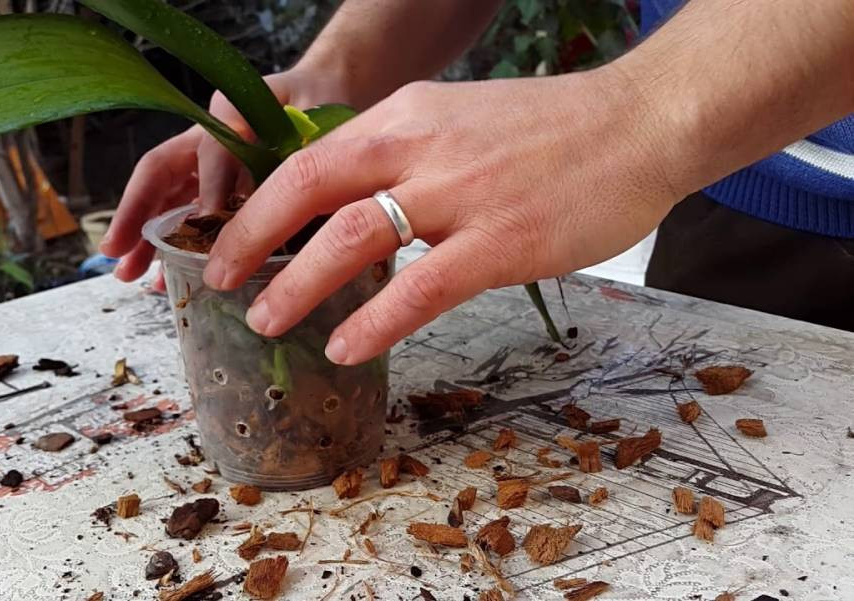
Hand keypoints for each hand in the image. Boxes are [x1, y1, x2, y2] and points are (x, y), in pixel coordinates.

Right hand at [100, 67, 356, 283]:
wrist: (329, 101)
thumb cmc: (313, 100)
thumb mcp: (297, 102)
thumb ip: (265, 124)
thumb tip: (238, 150)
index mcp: (224, 122)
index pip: (205, 152)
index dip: (209, 184)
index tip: (212, 216)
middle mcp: (205, 148)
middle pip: (160, 179)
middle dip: (137, 217)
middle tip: (119, 255)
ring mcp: (209, 177)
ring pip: (169, 207)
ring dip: (147, 241)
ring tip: (132, 276)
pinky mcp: (221, 201)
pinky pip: (190, 228)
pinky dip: (176, 254)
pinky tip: (164, 281)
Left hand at [203, 68, 683, 364]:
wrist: (643, 122)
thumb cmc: (554, 130)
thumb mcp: (461, 122)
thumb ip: (405, 158)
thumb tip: (354, 205)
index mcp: (407, 115)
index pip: (310, 155)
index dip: (260, 201)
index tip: (233, 237)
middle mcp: (422, 146)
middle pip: (308, 185)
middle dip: (252, 236)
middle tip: (220, 280)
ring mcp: (462, 193)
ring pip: (353, 237)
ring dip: (299, 285)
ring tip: (268, 323)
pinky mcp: (502, 240)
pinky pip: (421, 287)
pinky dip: (375, 321)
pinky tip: (347, 347)